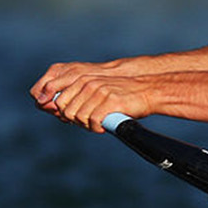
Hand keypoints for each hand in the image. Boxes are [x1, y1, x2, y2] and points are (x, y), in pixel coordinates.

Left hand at [32, 64, 152, 132]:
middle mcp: (89, 83)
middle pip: (66, 110)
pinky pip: (94, 121)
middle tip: (89, 123)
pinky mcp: (111, 101)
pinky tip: (104, 127)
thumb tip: (61, 114)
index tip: (73, 120)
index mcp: (83, 79)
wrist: (148, 91)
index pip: (59, 100)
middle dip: (75, 121)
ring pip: (79, 117)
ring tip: (98, 125)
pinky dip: (98, 128)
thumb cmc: (122, 95)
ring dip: (87, 125)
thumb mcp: (98, 89)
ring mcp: (99, 92)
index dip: (63, 113)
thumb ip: (81, 97)